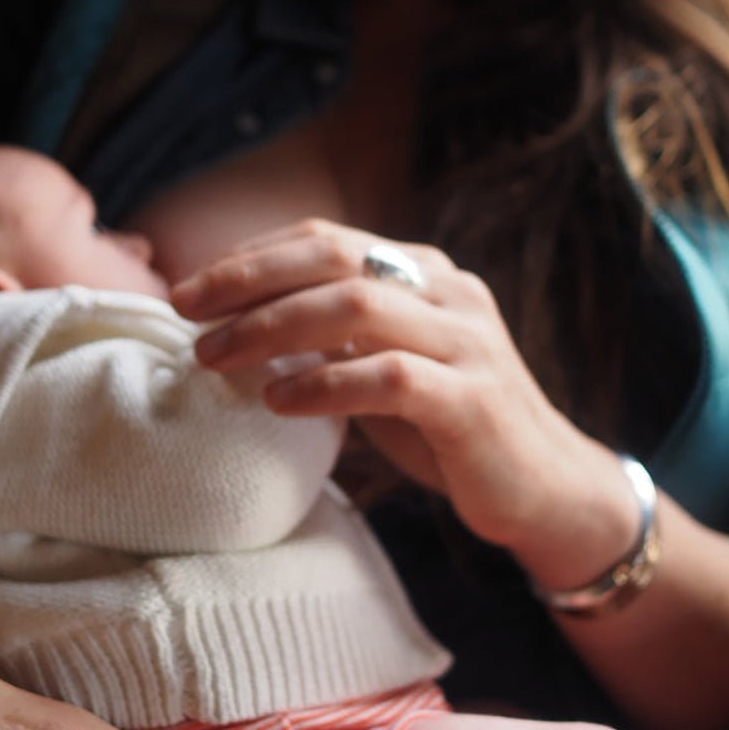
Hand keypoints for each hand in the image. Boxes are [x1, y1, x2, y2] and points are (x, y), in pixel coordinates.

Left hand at [172, 219, 639, 587]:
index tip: (192, 287)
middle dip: (247, 280)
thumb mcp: (391, 370)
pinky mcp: (473, 401)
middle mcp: (449, 294)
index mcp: (427, 276)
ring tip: (213, 357)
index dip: (253, 256)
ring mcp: (467, 344)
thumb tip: (250, 329)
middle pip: (334, 260)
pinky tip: (278, 400)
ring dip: (272, 328)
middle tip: (184, 311)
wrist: (544, 488)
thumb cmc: (452, 430)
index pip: (328, 240)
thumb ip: (340, 341)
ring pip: (356, 309)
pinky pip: (388, 378)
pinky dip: (324, 384)